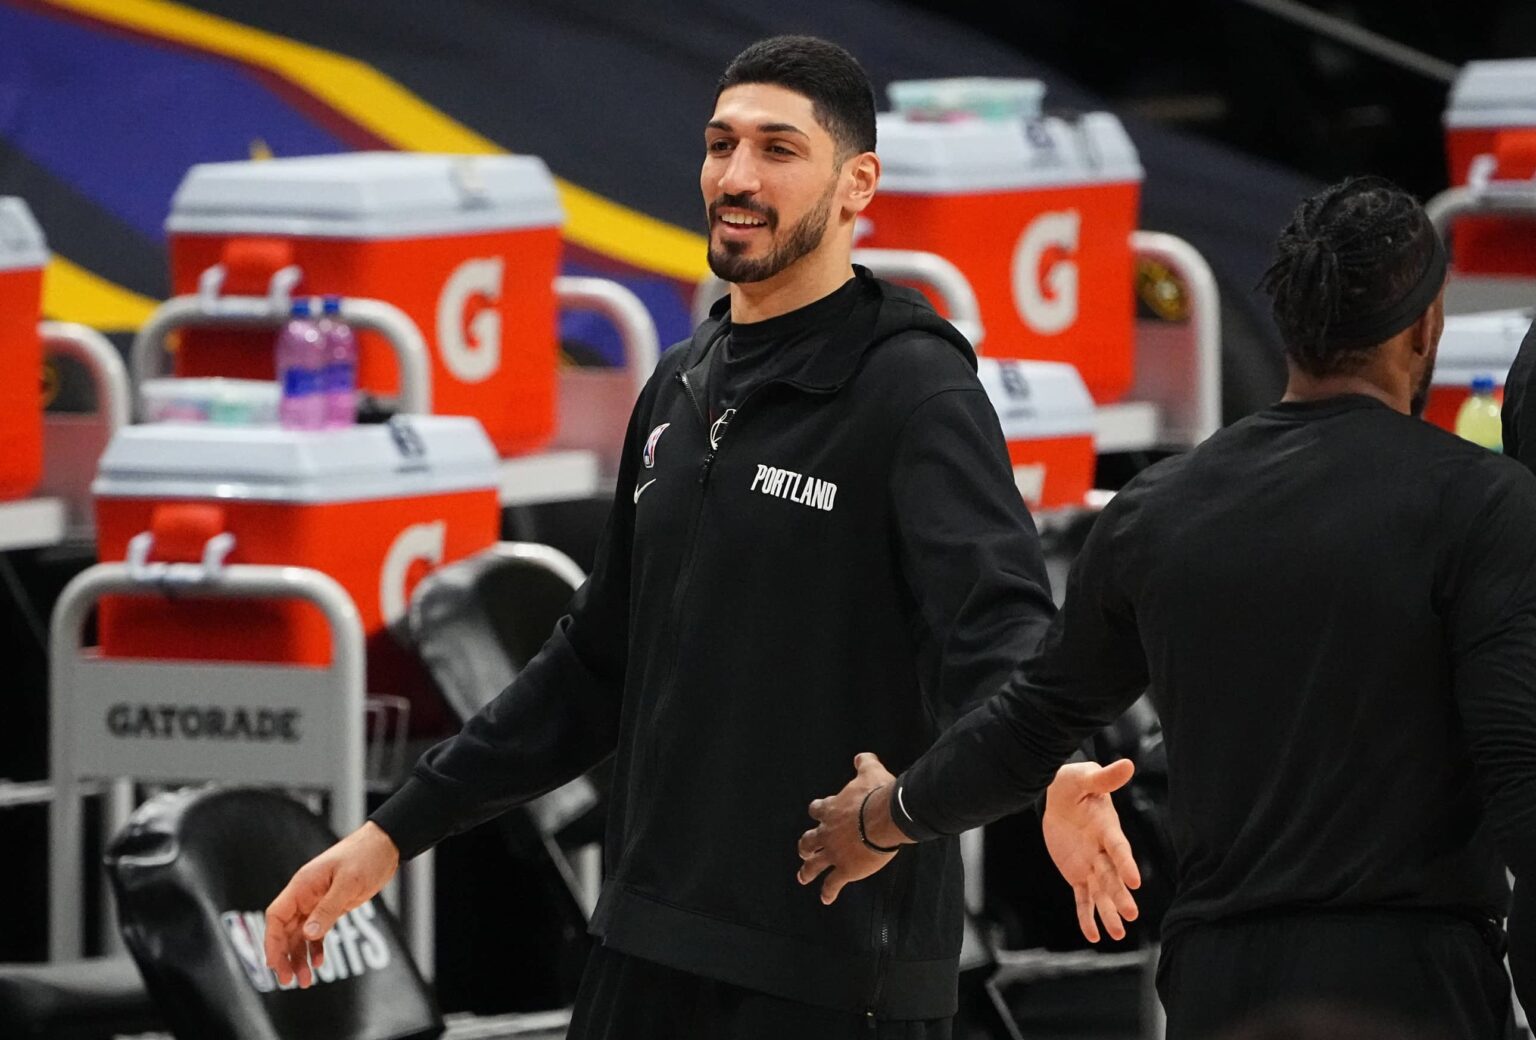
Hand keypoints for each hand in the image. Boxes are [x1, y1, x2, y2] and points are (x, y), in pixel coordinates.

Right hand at [264, 821, 399, 986]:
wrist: (385, 845)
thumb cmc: (365, 856)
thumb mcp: (348, 883)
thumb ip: (328, 909)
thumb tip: (308, 935)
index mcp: (302, 886)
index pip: (277, 916)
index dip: (272, 941)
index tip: (273, 964)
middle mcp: (305, 895)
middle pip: (285, 930)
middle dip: (284, 956)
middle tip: (287, 981)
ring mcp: (317, 902)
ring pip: (301, 934)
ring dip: (300, 957)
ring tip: (304, 981)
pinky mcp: (332, 907)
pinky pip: (317, 931)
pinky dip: (316, 948)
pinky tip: (319, 962)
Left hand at [796, 752, 908, 904]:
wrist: (885, 817)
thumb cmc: (877, 794)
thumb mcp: (870, 772)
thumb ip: (864, 763)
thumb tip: (862, 756)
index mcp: (831, 809)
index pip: (817, 810)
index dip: (818, 811)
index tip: (818, 812)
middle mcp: (827, 832)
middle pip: (809, 841)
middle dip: (805, 846)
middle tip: (803, 851)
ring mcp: (834, 853)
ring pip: (814, 865)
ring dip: (807, 871)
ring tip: (802, 877)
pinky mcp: (846, 869)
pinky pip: (833, 884)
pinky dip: (828, 892)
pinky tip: (826, 899)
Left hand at [1042, 759, 1140, 942]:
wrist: (1056, 796)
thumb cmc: (1073, 784)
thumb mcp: (1084, 778)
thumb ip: (1104, 777)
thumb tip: (1128, 764)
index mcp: (1107, 828)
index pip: (1118, 848)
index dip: (1126, 863)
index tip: (1136, 881)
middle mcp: (1102, 850)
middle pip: (1112, 875)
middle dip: (1121, 895)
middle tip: (1132, 915)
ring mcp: (1091, 864)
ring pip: (1101, 892)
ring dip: (1108, 912)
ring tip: (1118, 934)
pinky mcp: (1077, 873)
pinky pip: (1082, 897)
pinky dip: (1086, 915)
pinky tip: (1093, 935)